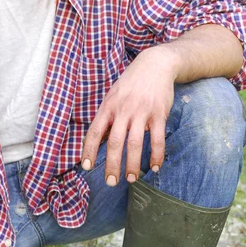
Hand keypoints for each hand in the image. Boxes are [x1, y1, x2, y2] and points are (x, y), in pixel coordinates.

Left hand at [81, 46, 177, 184]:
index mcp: (108, 107)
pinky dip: (156, 155)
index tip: (87, 167)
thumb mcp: (113, 96)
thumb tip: (99, 142)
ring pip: (135, 143)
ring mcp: (141, 112)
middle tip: (111, 182)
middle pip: (115, 142)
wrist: (155, 64)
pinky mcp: (158, 114)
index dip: (89, 151)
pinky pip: (157, 139)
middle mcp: (123, 110)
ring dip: (133, 164)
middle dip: (112, 165)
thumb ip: (107, 118)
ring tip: (131, 179)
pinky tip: (155, 167)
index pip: (95, 132)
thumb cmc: (130, 84)